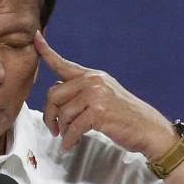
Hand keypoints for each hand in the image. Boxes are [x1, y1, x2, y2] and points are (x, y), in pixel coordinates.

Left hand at [34, 31, 175, 156]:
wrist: (148, 128)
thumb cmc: (124, 116)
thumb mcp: (103, 96)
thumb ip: (81, 93)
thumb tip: (56, 102)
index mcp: (92, 76)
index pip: (64, 64)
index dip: (46, 51)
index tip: (35, 38)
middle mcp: (93, 81)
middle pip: (53, 94)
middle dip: (49, 115)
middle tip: (53, 129)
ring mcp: (96, 95)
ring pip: (62, 113)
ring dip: (62, 130)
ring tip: (68, 137)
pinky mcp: (99, 112)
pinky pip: (73, 128)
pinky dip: (68, 140)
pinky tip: (69, 145)